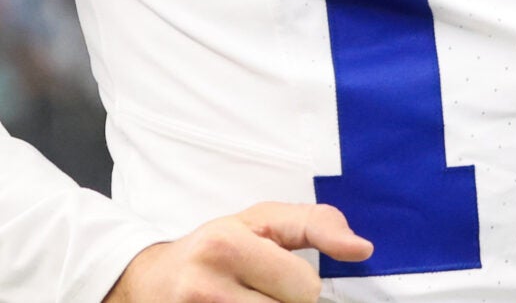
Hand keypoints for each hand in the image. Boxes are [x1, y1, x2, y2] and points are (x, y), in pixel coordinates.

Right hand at [104, 203, 371, 302]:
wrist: (153, 282)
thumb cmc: (218, 246)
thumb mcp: (262, 221)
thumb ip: (316, 224)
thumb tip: (363, 250)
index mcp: (225, 246)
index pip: (304, 288)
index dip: (298, 285)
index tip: (277, 277)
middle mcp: (204, 287)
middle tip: (258, 292)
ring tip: (249, 301)